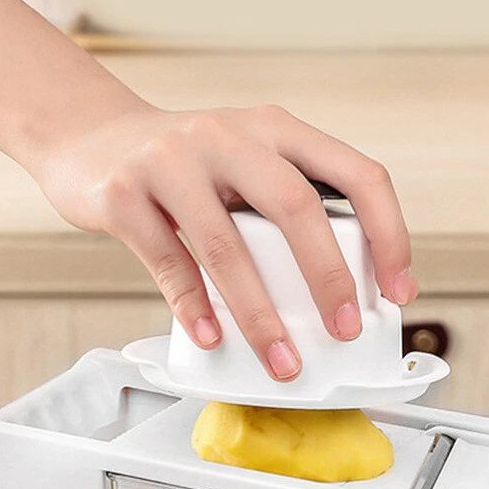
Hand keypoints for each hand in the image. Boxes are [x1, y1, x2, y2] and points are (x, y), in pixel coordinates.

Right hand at [33, 103, 418, 381]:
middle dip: (329, 276)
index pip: (358, 174)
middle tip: (345, 329)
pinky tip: (213, 338)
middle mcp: (229, 134)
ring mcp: (172, 159)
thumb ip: (291, 209)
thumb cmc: (189, 169)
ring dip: (260, 313)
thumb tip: (346, 294)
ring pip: (227, 244)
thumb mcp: (249, 165)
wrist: (89, 138)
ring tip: (282, 358)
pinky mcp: (124, 192)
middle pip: (297, 206)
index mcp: (277, 129)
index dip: (390, 235)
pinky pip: (168, 259)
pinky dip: (194, 307)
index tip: (399, 291)